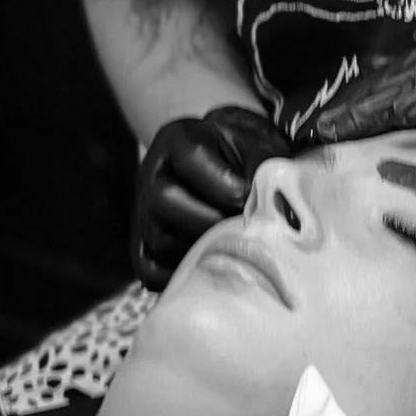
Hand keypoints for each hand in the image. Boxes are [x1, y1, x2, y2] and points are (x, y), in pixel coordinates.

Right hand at [131, 107, 291, 289]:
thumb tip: (272, 208)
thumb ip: (263, 166)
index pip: (192, 158)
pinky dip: (180, 276)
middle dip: (211, 221)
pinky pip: (150, 271)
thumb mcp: (257, 143)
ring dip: (200, 250)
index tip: (250, 200)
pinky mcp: (142, 245)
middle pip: (165, 200)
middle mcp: (152, 174)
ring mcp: (143, 212)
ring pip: (161, 241)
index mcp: (178, 139)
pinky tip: (211, 268)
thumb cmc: (245, 153)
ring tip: (234, 250)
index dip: (225, 185)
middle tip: (243, 231)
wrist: (227, 162)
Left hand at [307, 26, 415, 231]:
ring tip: (320, 130)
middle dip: (343, 109)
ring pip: (400, 87)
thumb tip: (406, 184)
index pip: (388, 87)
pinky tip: (370, 127)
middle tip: (300, 134)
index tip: (310, 132)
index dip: (349, 108)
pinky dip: (405, 111)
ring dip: (358, 108)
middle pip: (384, 83)